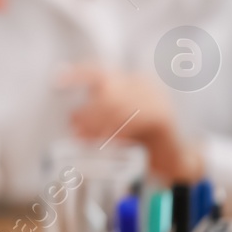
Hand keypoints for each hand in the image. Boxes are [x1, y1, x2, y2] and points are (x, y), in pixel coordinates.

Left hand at [61, 65, 204, 182]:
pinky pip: (134, 119)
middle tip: (76, 131)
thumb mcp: (114, 127)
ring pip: (117, 104)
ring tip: (88, 141)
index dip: (76, 75)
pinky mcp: (163, 114)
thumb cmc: (142, 142)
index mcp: (128, 81)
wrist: (175, 161)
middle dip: (88, 110)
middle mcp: (142, 83)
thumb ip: (95, 118)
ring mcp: (155, 96)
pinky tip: (110, 143)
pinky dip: (118, 131)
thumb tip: (72, 118)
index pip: (98, 71)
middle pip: (106, 87)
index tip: (56, 82)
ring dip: (98, 124)